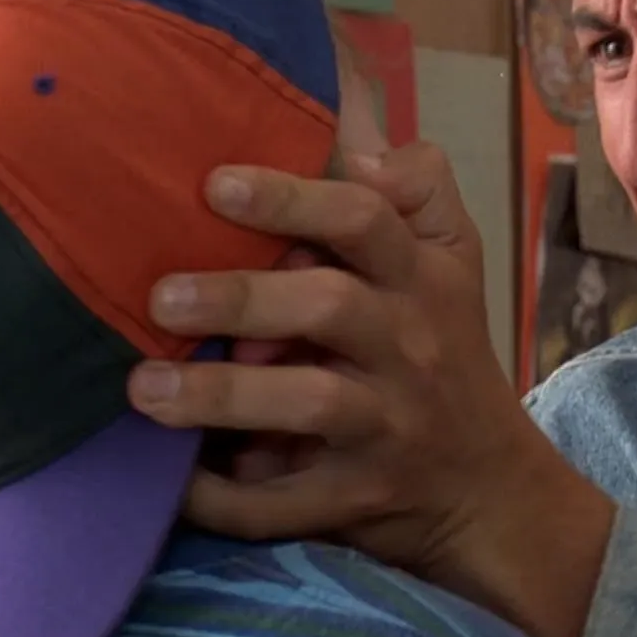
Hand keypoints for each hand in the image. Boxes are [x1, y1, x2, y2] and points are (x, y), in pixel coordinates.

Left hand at [127, 146, 615, 636]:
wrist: (491, 488)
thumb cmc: (446, 351)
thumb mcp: (453, 260)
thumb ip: (414, 188)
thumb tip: (352, 133)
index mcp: (424, 277)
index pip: (367, 219)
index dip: (292, 198)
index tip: (215, 185)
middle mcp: (410, 345)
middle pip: (330, 306)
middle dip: (242, 297)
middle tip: (161, 296)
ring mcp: (387, 425)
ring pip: (309, 404)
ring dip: (222, 394)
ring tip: (144, 386)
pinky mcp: (359, 499)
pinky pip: (285, 502)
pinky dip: (225, 496)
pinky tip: (172, 478)